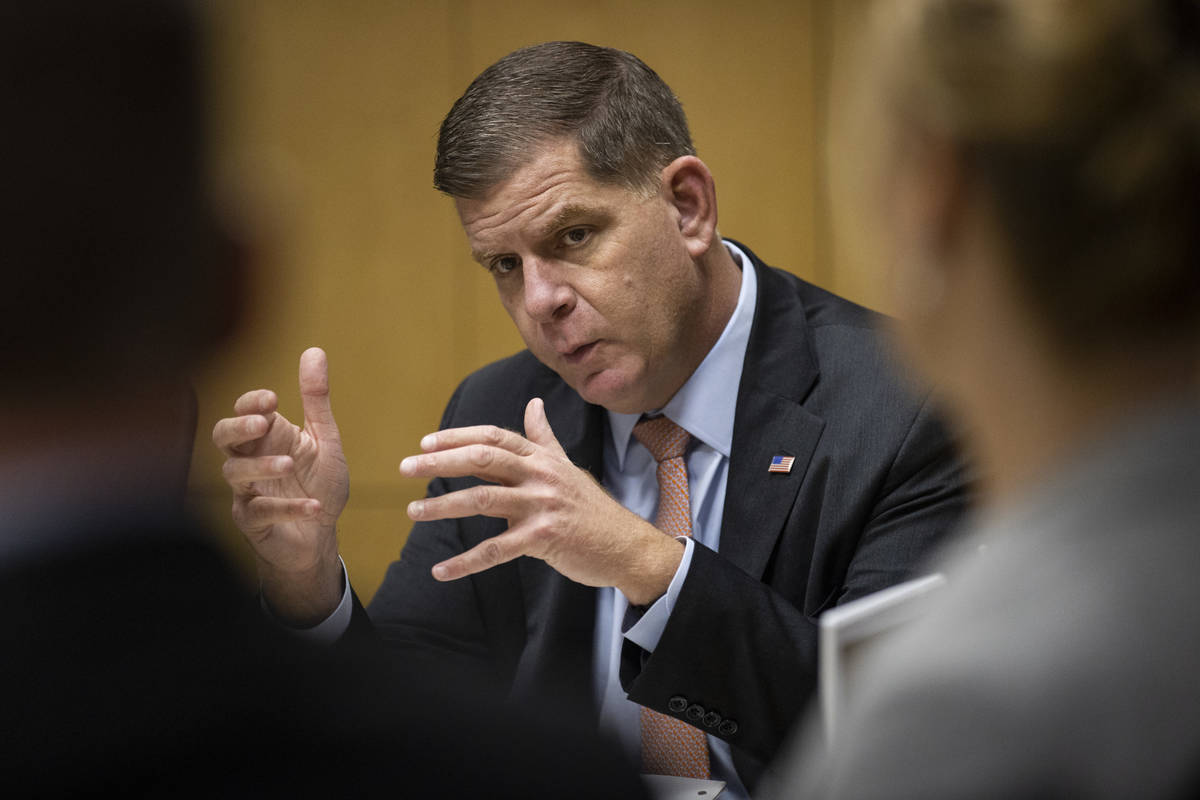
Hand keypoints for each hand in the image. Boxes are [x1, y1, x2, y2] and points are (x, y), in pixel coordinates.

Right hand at [212, 347, 348, 624]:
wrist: (321, 535)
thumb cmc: (319, 484)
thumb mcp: (325, 440)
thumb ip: (317, 400)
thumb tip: (314, 350)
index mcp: (268, 437)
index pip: (245, 411)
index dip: (251, 403)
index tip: (272, 398)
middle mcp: (251, 460)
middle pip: (222, 437)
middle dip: (238, 427)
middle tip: (262, 424)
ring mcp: (248, 491)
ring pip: (235, 474)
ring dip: (261, 467)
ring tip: (290, 465)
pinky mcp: (253, 522)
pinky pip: (260, 512)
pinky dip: (288, 509)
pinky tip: (314, 507)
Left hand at [401, 398, 683, 605]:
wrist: (625, 545)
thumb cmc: (590, 507)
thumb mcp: (566, 467)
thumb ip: (543, 438)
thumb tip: (533, 403)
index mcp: (542, 457)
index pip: (493, 436)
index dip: (457, 437)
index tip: (425, 443)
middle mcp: (540, 475)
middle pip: (483, 459)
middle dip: (440, 462)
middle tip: (406, 468)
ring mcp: (542, 506)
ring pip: (482, 501)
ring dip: (442, 507)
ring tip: (413, 513)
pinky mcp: (543, 539)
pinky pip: (495, 550)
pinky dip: (465, 563)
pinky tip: (441, 570)